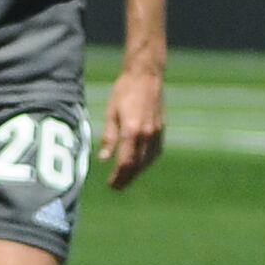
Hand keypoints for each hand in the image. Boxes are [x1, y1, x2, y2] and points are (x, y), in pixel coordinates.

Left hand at [100, 60, 166, 190]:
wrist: (146, 77)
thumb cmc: (124, 92)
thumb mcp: (111, 113)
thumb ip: (109, 137)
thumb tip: (103, 158)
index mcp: (132, 131)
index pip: (125, 162)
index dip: (118, 177)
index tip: (111, 185)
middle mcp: (147, 135)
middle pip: (137, 165)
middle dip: (127, 178)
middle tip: (116, 187)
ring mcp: (157, 133)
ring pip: (147, 161)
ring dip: (137, 172)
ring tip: (126, 179)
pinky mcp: (161, 129)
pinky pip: (155, 152)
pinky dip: (146, 162)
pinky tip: (139, 164)